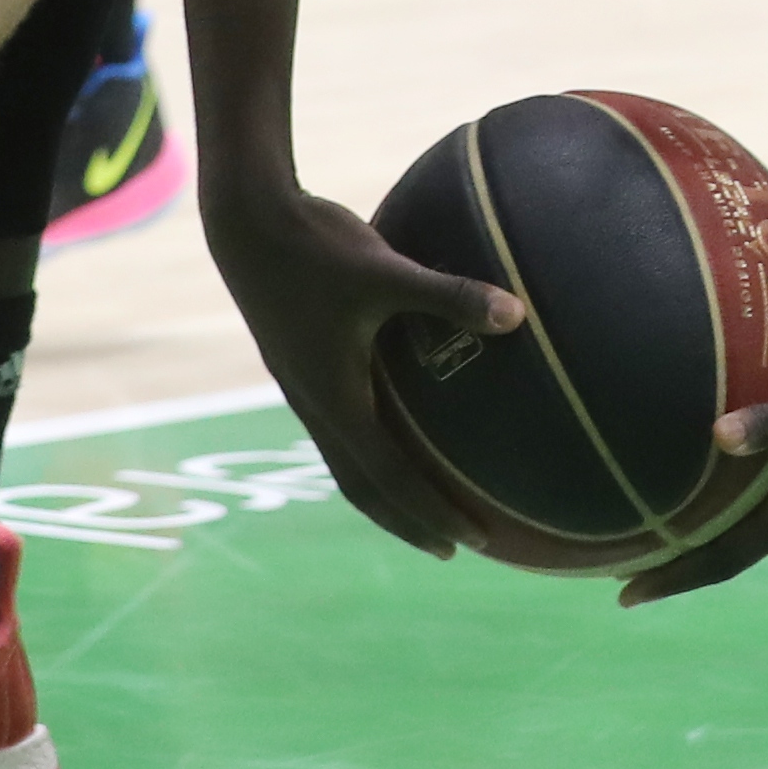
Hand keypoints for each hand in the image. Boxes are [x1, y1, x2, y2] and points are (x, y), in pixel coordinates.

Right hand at [207, 179, 523, 555]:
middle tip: (458, 546)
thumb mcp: (386, 272)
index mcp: (335, 400)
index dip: (432, 512)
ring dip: (388, 492)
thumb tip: (519, 316)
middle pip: (363, 487)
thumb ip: (451, 295)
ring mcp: (305, 389)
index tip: (473, 539)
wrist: (248, 222)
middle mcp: (317, 406)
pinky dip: (373, 450)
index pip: (391, 477)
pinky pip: (341, 430)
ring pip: (348, 462)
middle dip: (409, 521)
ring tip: (429, 505)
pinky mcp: (303, 366)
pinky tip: (401, 429)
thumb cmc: (316, 249)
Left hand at [622, 304, 767, 598]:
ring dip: (694, 514)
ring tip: (643, 511)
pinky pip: (752, 462)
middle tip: (616, 559)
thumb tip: (717, 435)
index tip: (624, 595)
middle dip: (675, 556)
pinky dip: (718, 465)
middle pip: (727, 541)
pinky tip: (690, 438)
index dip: (678, 577)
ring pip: (739, 505)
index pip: (729, 557)